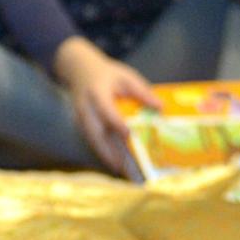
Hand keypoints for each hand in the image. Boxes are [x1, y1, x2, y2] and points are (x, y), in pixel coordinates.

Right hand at [51, 38, 159, 174]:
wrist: (79, 69)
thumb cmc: (107, 73)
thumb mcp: (126, 76)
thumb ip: (142, 91)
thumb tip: (160, 107)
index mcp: (97, 92)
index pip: (105, 110)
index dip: (116, 123)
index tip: (128, 134)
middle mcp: (86, 107)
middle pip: (94, 132)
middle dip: (107, 151)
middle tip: (122, 166)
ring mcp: (81, 117)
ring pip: (92, 140)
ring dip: (105, 156)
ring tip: (120, 170)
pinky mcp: (81, 124)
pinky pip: (91, 140)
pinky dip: (102, 152)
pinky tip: (115, 162)